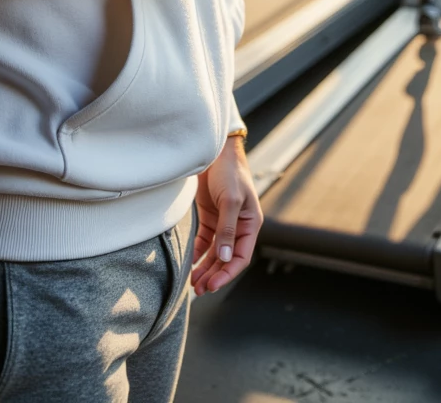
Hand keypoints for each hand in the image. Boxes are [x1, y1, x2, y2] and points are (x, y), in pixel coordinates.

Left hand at [191, 136, 262, 295]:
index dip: (227, 273)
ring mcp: (224, 222)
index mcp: (250, 224)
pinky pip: (205, 240)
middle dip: (214, 275)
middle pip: (227, 258)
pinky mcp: (210, 216)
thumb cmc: (230, 172)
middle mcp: (238, 226)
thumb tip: (226, 258)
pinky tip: (190, 262)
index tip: (212, 285)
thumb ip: (227, 230)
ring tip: (194, 283)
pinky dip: (198, 252)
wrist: (214, 150)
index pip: (241, 257)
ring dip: (205, 267)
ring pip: (215, 252)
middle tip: (199, 290)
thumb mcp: (230, 201)